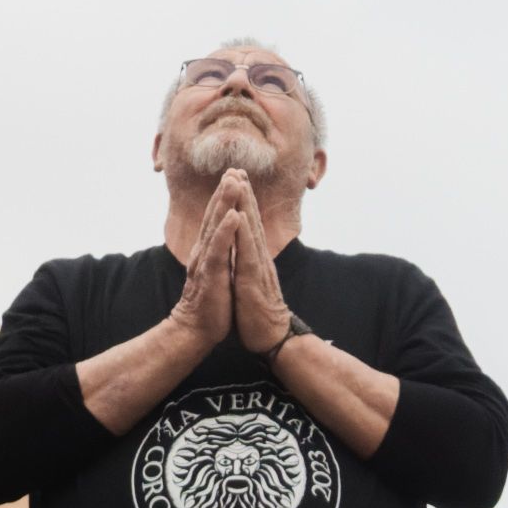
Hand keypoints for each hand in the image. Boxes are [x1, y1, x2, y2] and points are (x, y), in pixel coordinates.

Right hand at [165, 172, 245, 350]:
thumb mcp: (216, 273)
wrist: (194, 330)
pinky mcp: (211, 275)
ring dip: (225, 203)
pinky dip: (226, 231)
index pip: (217, 219)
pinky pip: (219, 249)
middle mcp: (204, 252)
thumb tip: (227, 242)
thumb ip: (219, 255)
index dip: (225, 198)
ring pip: (215, 227)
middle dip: (225, 191)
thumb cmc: (210, 305)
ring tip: (233, 182)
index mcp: (208, 251)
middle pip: (215, 216)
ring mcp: (206, 262)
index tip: (235, 176)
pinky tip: (233, 216)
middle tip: (233, 169)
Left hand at [227, 177, 292, 353]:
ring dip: (245, 205)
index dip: (242, 202)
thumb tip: (242, 253)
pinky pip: (247, 254)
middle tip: (236, 169)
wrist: (273, 338)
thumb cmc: (259, 313)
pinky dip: (243, 234)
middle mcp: (258, 258)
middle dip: (243, 194)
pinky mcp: (253, 281)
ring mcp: (258, 268)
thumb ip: (247, 266)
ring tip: (238, 183)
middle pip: (251, 220)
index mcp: (254, 259)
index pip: (248, 225)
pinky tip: (239, 217)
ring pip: (251, 231)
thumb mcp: (249, 284)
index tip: (235, 180)